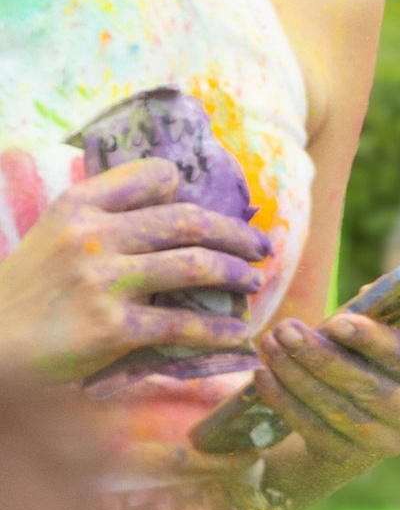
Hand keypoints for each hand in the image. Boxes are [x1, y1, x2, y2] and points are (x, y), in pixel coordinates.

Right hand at [0, 159, 269, 378]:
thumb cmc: (28, 292)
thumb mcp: (53, 234)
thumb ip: (102, 218)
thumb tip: (171, 203)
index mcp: (79, 204)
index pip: (152, 175)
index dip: (187, 189)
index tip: (207, 210)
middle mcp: (93, 234)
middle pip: (188, 220)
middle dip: (235, 233)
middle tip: (260, 246)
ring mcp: (104, 280)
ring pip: (195, 266)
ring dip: (237, 274)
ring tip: (254, 282)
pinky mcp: (112, 327)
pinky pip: (182, 324)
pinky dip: (219, 329)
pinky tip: (237, 334)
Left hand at [244, 304, 399, 502]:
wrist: (362, 413)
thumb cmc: (375, 357)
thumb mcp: (387, 331)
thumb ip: (382, 312)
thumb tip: (368, 294)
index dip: (375, 341)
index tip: (337, 322)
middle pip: (368, 387)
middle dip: (322, 357)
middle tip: (285, 330)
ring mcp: (387, 444)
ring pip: (337, 409)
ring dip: (296, 376)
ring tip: (270, 346)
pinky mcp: (351, 459)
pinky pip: (314, 429)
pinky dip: (285, 402)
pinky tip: (265, 377)